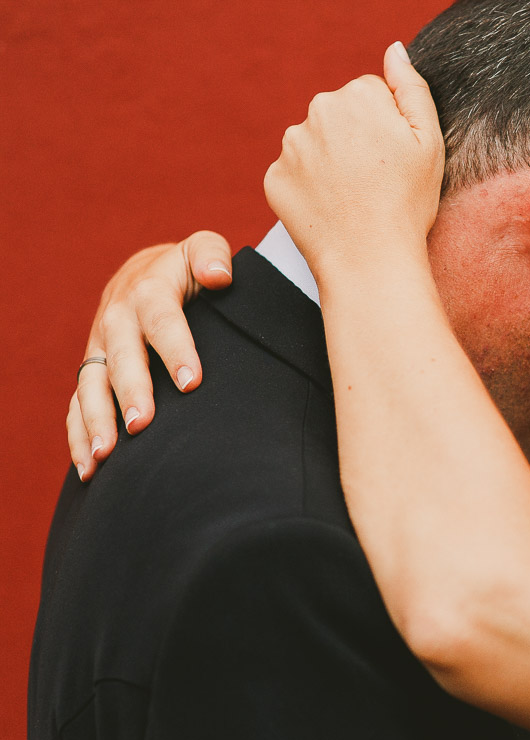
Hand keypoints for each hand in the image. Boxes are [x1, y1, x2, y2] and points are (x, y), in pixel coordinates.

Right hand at [68, 231, 233, 479]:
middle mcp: (117, 320)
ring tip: (106, 456)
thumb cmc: (186, 267)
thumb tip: (220, 276)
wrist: (144, 271)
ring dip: (97, 421)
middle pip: (121, 358)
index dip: (176, 350)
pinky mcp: (91, 370)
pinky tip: (89, 469)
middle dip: (131, 393)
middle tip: (142, 426)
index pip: (163, 321)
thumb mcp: (201, 249)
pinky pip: (78, 404)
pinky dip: (78, 436)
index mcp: (148, 292)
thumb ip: (212, 255)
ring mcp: (99, 347)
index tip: (191, 383)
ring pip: (92, 385)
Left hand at [263, 43, 443, 287]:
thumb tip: (394, 52)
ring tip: (354, 198)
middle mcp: (317, 111)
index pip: (372, 97)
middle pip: (340, 117)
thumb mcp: (430, 141)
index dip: (389, 129)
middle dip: (356, 141)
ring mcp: (291, 146)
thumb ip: (411, 88)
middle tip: (377, 181)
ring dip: (331, 164)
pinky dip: (311, 189)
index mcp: (358, 96)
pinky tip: (332, 209)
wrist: (369, 259)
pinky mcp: (274, 178)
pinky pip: (295, 175)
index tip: (395, 160)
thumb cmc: (407, 203)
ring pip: (316, 145)